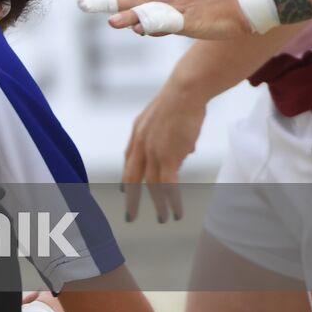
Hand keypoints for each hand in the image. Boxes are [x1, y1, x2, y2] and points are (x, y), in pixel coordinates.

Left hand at [78, 0, 247, 39]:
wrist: (243, 10)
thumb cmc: (211, 15)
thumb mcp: (178, 22)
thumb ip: (158, 24)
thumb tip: (138, 30)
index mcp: (160, 4)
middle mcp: (164, 3)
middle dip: (106, 0)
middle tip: (80, 0)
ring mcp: (178, 10)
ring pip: (148, 10)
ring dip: (128, 15)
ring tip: (109, 21)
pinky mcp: (192, 20)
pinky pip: (172, 22)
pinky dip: (157, 24)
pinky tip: (143, 30)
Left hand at [121, 77, 205, 222]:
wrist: (184, 93)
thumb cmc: (183, 101)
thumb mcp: (170, 120)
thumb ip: (173, 138)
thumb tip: (186, 151)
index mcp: (138, 134)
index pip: (129, 160)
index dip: (128, 176)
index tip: (125, 189)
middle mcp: (141, 145)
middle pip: (133, 177)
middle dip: (131, 197)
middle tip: (130, 214)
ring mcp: (153, 152)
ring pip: (151, 185)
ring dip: (156, 204)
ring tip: (161, 218)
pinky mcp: (168, 157)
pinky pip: (168, 186)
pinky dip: (171, 201)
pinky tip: (174, 213)